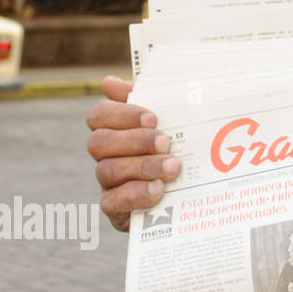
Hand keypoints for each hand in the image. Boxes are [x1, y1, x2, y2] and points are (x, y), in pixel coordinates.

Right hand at [86, 75, 181, 232]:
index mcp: (116, 129)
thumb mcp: (173, 119)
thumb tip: (109, 82)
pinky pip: (111, 202)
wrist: (194, 192)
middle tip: (165, 143)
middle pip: (99, 142)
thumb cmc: (180, 145)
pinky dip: (135, 194)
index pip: (99, 115)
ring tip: (173, 167)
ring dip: (143, 167)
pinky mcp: (116, 209)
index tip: (152, 117)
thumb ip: (150, 97)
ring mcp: (109, 182)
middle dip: (134, 141)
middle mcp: (107, 155)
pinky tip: (158, 190)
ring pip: (108, 170)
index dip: (121, 114)